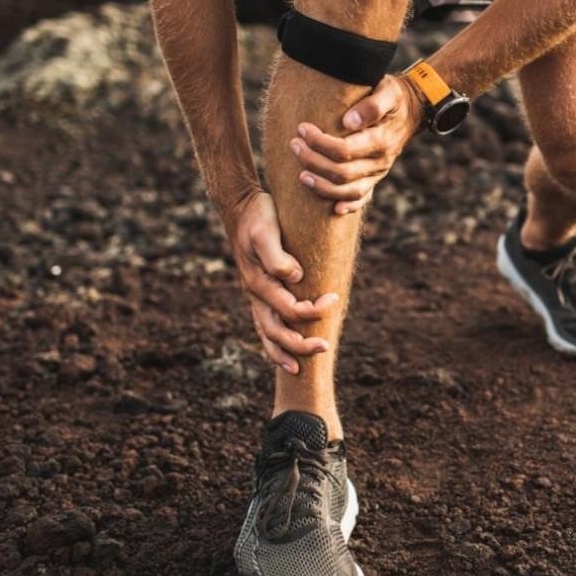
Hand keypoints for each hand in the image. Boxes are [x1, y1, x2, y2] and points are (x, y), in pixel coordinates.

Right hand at [226, 190, 338, 372]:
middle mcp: (256, 294)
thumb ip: (277, 257)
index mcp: (259, 282)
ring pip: (267, 333)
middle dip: (300, 345)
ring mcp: (256, 295)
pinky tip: (285, 351)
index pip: (289, 309)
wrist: (241, 207)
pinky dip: (273, 342)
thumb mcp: (266, 232)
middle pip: (276, 331)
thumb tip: (295, 276)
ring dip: (283, 352)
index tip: (334, 299)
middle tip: (325, 347)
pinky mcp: (259, 292)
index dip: (312, 311)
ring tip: (298, 368)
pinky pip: (264, 324)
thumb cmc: (258, 217)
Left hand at [290, 74, 423, 214]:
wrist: (413, 110)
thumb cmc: (393, 97)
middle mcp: (380, 161)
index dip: (320, 143)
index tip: (303, 129)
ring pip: (348, 191)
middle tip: (294, 145)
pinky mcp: (375, 178)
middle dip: (313, 161)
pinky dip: (348, 206)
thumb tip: (348, 122)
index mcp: (381, 140)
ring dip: (322, 186)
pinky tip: (334, 210)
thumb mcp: (388, 91)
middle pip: (341, 172)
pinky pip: (362, 198)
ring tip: (301, 175)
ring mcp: (378, 173)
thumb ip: (371, 105)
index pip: (344, 150)